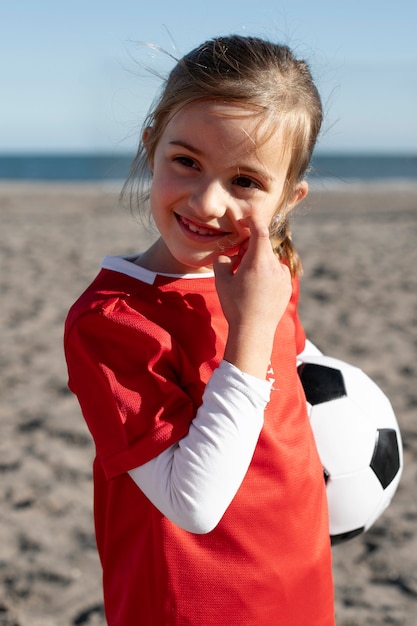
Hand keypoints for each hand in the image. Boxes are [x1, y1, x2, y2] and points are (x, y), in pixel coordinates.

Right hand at [213, 212, 291, 377]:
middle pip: (264, 245)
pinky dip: (267, 272)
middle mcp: (274, 266)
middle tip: (237, 260)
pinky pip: (277, 271)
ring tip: (246, 278)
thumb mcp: (221, 281)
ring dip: (259, 261)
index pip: (260, 230)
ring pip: (270, 259)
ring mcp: (283, 276)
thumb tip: (227, 256)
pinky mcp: (287, 286)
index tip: (244, 220)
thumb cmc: (235, 306)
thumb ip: (222, 262)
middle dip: (250, 247)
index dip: (252, 221)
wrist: (253, 331)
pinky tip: (257, 288)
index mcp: (258, 261)